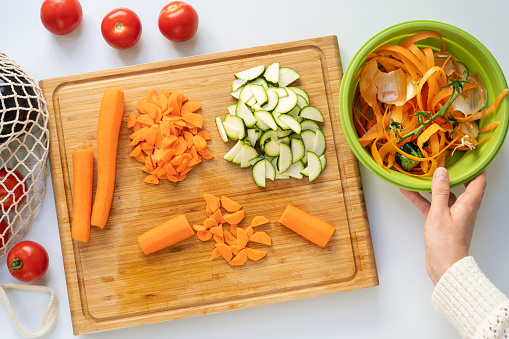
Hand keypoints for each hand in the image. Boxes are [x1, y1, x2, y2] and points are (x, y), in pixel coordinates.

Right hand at [400, 167, 486, 284]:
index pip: (478, 181)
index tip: (468, 155)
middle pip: (462, 186)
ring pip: (444, 195)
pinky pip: (432, 206)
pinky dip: (422, 199)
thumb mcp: (439, 213)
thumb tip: (442, 171)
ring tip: (423, 174)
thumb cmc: (446, 244)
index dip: (476, 167)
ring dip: (434, 185)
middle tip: (446, 160)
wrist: (445, 267)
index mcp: (468, 205)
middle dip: (454, 173)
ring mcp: (452, 216)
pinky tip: (409, 192)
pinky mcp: (442, 223)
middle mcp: (463, 209)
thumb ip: (439, 191)